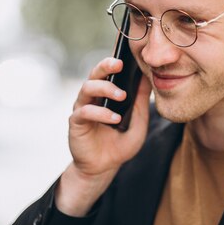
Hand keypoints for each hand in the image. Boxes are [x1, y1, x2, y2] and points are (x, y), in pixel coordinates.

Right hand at [55, 57, 150, 215]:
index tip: (127, 56)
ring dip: (105, 88)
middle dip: (105, 66)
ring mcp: (82, 108)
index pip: (108, 72)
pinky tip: (114, 118)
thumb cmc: (119, 145)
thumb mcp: (138, 123)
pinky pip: (85, 111)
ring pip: (87, 87)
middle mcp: (92, 98)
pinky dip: (101, 113)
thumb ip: (141, 103)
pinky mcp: (76, 122)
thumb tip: (148, 79)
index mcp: (106, 94)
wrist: (103, 168)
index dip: (114, 61)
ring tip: (122, 96)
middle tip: (119, 65)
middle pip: (94, 73)